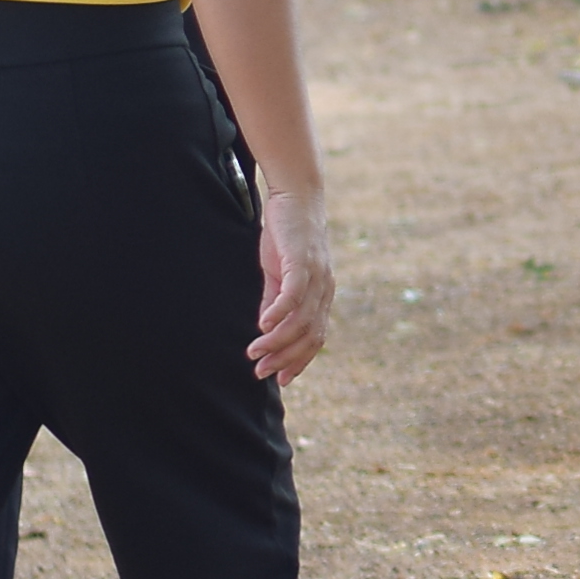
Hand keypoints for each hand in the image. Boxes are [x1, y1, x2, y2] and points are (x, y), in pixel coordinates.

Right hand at [250, 189, 336, 382]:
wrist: (297, 197)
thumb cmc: (288, 236)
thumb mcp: (280, 274)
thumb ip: (275, 299)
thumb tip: (265, 329)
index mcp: (322, 294)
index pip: (316, 337)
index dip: (299, 361)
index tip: (281, 380)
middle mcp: (324, 288)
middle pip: (310, 334)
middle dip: (286, 358)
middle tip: (260, 372)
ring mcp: (316, 274)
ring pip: (301, 319)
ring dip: (277, 341)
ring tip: (254, 352)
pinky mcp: (303, 260)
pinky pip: (294, 293)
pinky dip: (279, 313)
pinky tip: (263, 326)